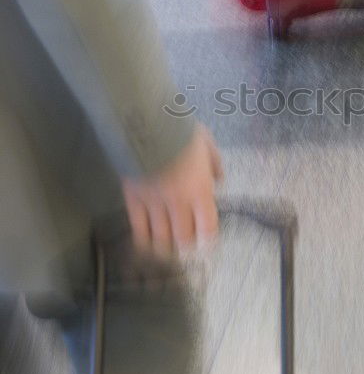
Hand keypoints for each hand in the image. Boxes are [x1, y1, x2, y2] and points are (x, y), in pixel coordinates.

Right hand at [122, 124, 222, 257]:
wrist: (146, 123)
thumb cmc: (180, 131)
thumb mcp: (206, 143)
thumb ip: (215, 164)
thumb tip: (220, 180)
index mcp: (200, 190)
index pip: (207, 228)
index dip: (207, 242)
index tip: (206, 246)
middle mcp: (179, 202)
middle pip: (183, 238)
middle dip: (185, 246)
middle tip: (184, 248)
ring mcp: (155, 203)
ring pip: (161, 238)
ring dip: (165, 247)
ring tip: (166, 250)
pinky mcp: (134, 200)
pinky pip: (139, 228)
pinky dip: (143, 240)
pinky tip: (145, 244)